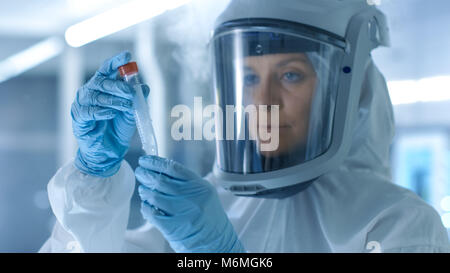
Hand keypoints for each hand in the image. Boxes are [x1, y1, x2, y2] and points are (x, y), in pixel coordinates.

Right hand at [71, 51, 148, 176]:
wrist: (109, 153)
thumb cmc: (118, 130)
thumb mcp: (132, 113)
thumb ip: (137, 100)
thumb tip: (145, 88)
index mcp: (102, 87)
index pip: (107, 69)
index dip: (116, 62)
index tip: (127, 56)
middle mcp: (90, 92)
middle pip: (102, 81)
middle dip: (118, 86)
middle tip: (131, 93)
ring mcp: (82, 104)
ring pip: (96, 96)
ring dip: (113, 100)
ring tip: (126, 106)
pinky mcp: (78, 118)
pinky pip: (88, 111)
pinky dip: (102, 112)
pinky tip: (111, 115)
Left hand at [135, 155, 244, 252]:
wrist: (216, 241)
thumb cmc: (208, 216)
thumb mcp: (203, 193)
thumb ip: (186, 182)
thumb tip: (161, 169)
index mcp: (200, 186)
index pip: (173, 168)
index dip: (155, 162)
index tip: (145, 160)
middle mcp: (192, 197)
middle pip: (161, 180)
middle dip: (146, 174)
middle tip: (140, 172)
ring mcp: (183, 213)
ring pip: (155, 196)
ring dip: (145, 191)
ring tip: (143, 189)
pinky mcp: (174, 227)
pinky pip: (153, 213)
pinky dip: (146, 207)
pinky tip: (147, 205)